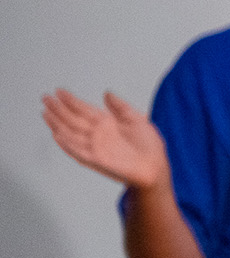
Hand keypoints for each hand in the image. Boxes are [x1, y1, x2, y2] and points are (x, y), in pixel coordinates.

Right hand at [42, 89, 169, 189]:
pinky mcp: (97, 159)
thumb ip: (121, 106)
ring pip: (71, 133)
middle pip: (73, 119)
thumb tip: (107, 93)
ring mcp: (96, 146)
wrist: (155, 166)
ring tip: (46, 112)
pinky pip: (77, 151)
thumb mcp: (137, 119)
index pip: (84, 109)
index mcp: (107, 123)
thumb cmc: (149, 146)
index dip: (71, 100)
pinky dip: (67, 143)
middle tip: (45, 98)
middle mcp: (98, 134)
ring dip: (57, 123)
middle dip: (59, 109)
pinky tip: (57, 134)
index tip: (60, 91)